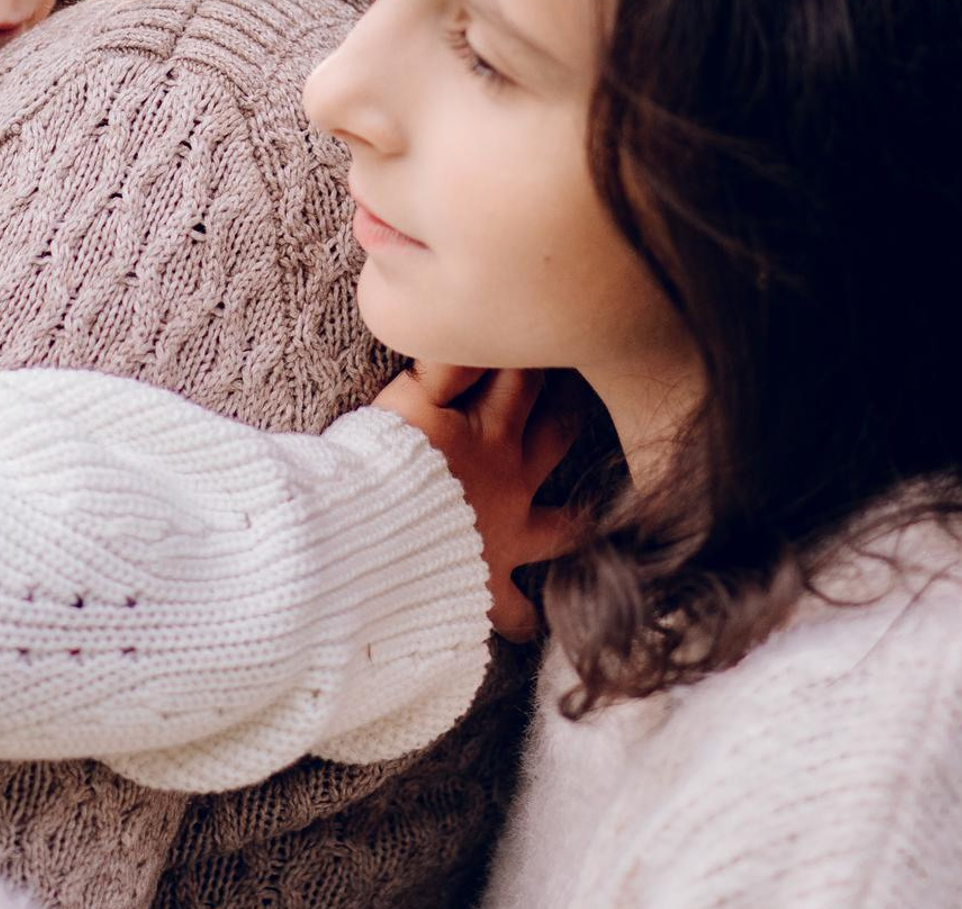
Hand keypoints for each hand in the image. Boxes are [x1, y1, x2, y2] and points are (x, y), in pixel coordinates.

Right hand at [372, 364, 583, 640]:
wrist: (369, 542)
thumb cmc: (378, 466)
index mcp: (488, 430)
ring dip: (577, 518)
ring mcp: (507, 535)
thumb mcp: (404, 401)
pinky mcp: (488, 586)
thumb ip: (440, 365)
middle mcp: (510, 479)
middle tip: (582, 395)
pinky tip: (532, 624)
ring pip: (564, 525)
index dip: (532, 354)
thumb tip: (471, 338)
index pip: (523, 378)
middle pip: (557, 435)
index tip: (545, 336)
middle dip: (571, 411)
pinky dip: (523, 618)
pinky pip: (516, 611)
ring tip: (592, 513)